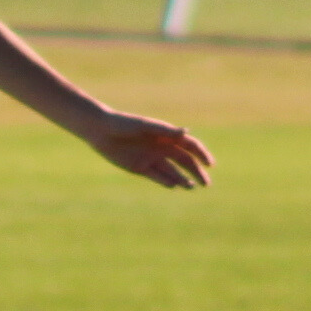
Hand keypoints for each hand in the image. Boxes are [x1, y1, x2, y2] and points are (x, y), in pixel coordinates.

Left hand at [90, 108, 214, 190]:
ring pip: (172, 171)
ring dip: (183, 179)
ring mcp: (152, 158)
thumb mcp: (145, 126)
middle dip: (196, 172)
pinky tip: (175, 185)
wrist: (100, 131)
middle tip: (206, 183)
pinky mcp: (140, 168)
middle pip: (185, 161)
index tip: (209, 164)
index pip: (190, 146)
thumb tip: (186, 132)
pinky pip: (157, 176)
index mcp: (166, 135)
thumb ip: (165, 130)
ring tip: (191, 187)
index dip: (201, 154)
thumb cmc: (123, 124)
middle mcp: (162, 147)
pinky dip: (166, 182)